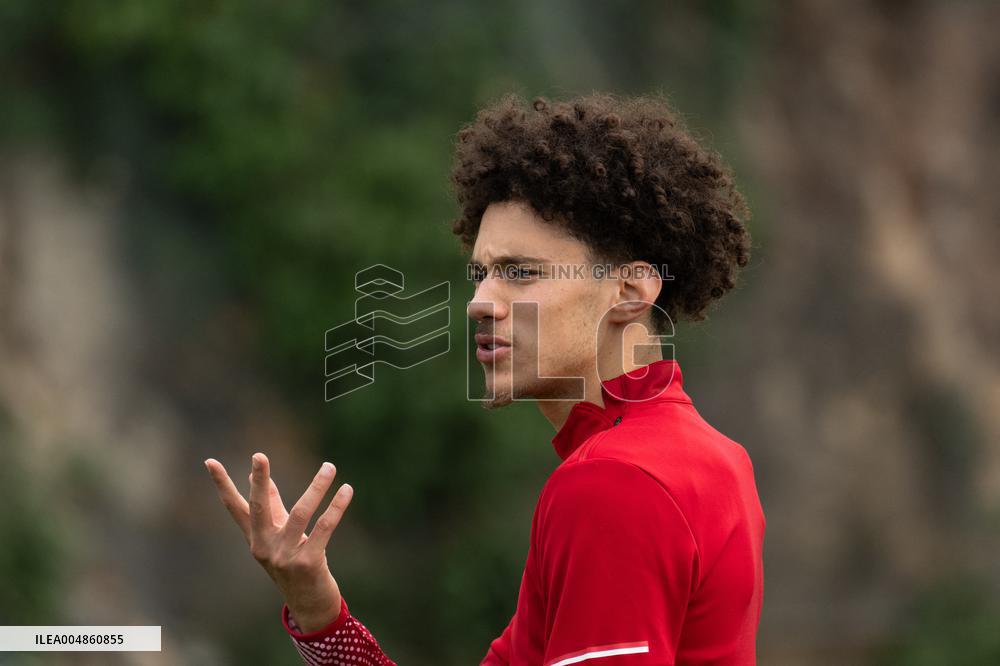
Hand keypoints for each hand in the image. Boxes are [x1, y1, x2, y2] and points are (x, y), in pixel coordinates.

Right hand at [204, 452, 354, 631]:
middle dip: (258, 481)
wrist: (309, 606)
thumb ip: (271, 506)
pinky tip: (346, 489)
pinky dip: (336, 507)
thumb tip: (256, 477)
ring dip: (317, 487)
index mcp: (255, 538)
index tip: (209, 461)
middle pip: (258, 508)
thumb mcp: (279, 536)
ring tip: (330, 466)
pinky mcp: (308, 563)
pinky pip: (324, 528)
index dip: (222, 484)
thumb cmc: (294, 564)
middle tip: (258, 455)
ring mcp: (284, 557)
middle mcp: (264, 547)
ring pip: (300, 513)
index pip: (234, 507)